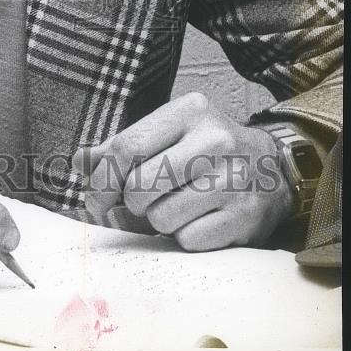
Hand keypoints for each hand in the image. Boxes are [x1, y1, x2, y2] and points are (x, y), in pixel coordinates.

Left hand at [77, 92, 295, 250]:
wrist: (271, 170)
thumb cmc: (203, 149)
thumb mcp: (166, 133)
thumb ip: (120, 147)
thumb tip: (80, 162)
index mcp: (190, 110)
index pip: (127, 146)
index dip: (103, 177)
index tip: (96, 195)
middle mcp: (216, 140)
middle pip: (139, 186)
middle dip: (128, 202)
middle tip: (136, 201)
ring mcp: (233, 180)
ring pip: (160, 217)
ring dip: (156, 220)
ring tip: (173, 205)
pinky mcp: (244, 217)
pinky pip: (187, 239)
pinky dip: (183, 235)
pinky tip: (197, 218)